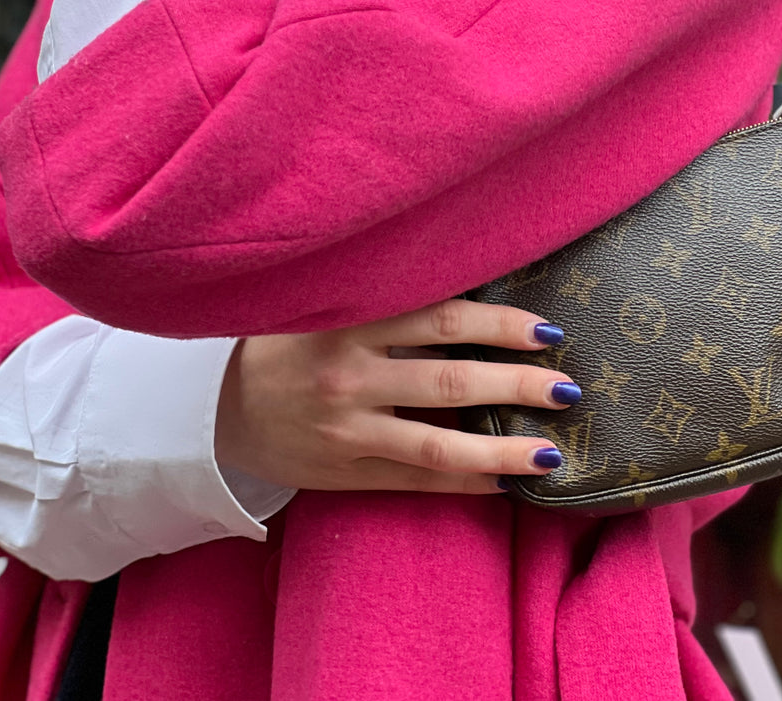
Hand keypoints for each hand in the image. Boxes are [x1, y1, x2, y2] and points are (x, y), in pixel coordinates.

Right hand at [214, 299, 578, 494]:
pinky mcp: (344, 472)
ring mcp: (348, 429)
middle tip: (567, 389)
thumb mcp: (332, 305)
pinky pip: (416, 480)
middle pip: (452, 377)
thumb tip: (481, 297)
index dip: (502, 324)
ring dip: (501, 448)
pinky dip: (464, 482)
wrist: (214, 405)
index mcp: (353, 320)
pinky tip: (505, 484)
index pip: (445, 318)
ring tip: (549, 451)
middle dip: (516, 383)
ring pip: (438, 442)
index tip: (548, 331)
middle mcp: (351, 373)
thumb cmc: (288, 343)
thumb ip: (395, 303)